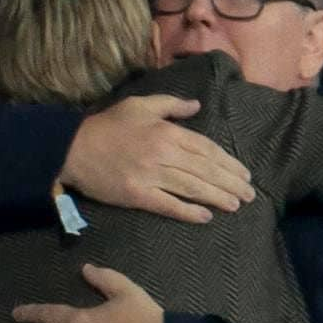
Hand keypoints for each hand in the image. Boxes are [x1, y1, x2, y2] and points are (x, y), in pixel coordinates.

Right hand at [59, 95, 254, 223]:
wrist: (72, 148)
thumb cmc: (107, 125)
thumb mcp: (139, 105)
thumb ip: (171, 105)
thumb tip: (197, 106)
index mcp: (166, 132)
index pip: (205, 149)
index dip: (228, 162)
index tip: (244, 173)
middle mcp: (163, 154)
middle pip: (204, 170)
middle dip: (230, 182)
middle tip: (250, 194)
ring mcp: (150, 176)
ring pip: (192, 188)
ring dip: (217, 197)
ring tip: (236, 205)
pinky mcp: (137, 195)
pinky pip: (168, 205)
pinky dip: (188, 211)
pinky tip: (205, 216)